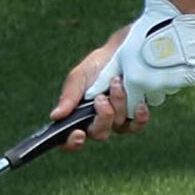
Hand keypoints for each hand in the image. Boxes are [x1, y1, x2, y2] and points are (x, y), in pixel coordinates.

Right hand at [55, 31, 133, 145]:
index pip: (69, 140)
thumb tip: (55, 116)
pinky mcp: (135, 117)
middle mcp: (97, 122)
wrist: (122, 51)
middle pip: (98, 134)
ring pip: (118, 127)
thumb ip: (68, 97)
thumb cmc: (97, 65)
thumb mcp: (79, 77)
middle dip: (102, 116)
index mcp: (78, 116)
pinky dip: (139, 116)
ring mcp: (118, 121)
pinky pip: (137, 126)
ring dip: (118, 105)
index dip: (71, 143)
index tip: (78, 134)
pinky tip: (139, 104)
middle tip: (101, 98)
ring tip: (117, 83)